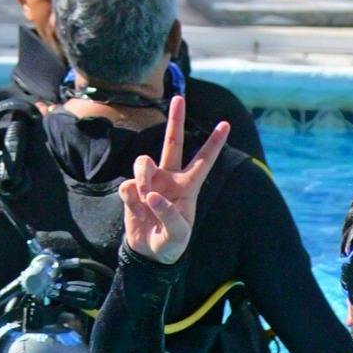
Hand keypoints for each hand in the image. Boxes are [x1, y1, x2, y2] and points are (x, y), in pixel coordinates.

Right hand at [118, 95, 229, 264]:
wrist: (148, 254)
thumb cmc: (171, 243)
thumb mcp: (178, 235)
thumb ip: (168, 214)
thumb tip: (151, 194)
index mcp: (188, 187)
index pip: (204, 161)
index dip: (214, 143)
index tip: (226, 124)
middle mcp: (169, 179)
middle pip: (173, 144)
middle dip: (176, 120)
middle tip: (179, 98)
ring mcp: (149, 183)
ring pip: (143, 162)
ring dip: (142, 174)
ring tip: (144, 194)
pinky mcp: (131, 191)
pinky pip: (127, 185)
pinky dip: (130, 198)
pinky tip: (136, 209)